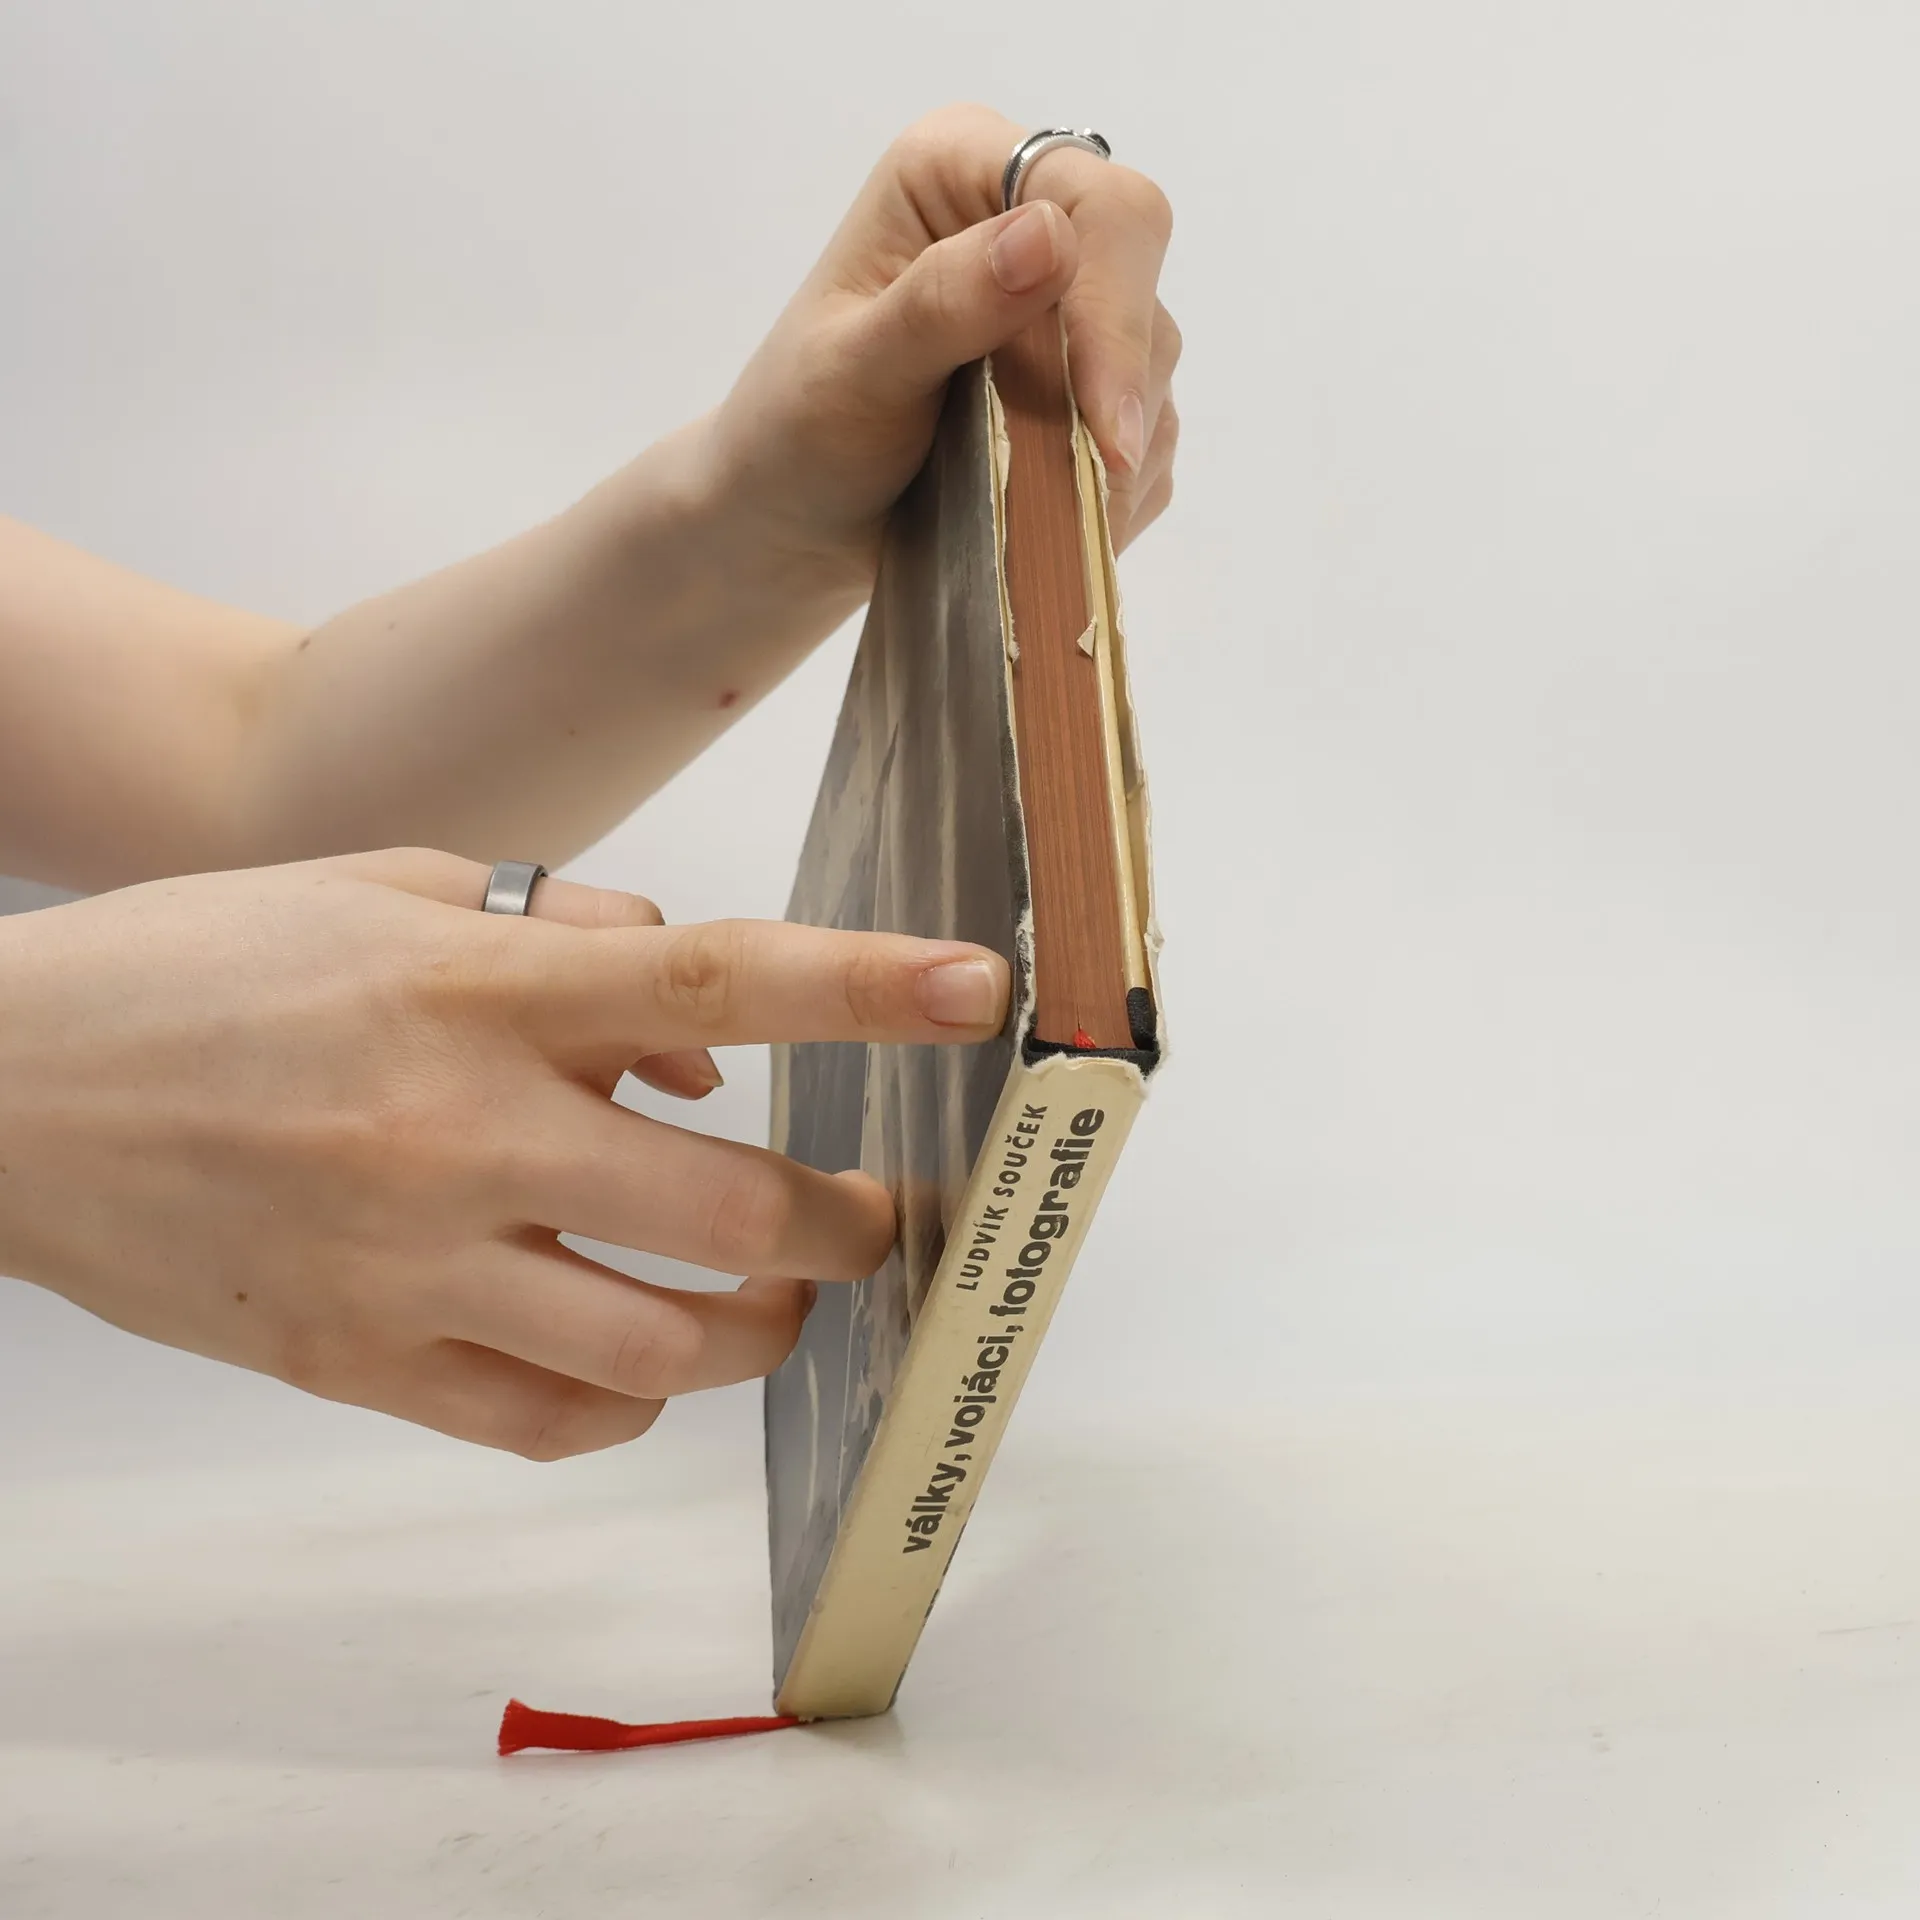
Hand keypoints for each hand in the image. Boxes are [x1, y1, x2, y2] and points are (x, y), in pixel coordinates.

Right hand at [0, 850, 1007, 1456]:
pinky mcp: (359, 1365)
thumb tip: (699, 1046)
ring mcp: (407, 1268)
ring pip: (661, 1350)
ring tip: (774, 1292)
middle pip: (734, 1212)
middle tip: (870, 1213)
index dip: (868, 989)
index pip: (718, 982)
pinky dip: (626, 1397)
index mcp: (472, 988)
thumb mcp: (390, 891)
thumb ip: (566, 937)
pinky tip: (630, 1348)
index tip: (979, 990)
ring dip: (760, 1329)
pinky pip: (549, 1421)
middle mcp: (456, 1133)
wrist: (8, 1092)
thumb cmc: (208, 969)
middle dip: (847, 1225)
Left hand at [710, 103, 1179, 583]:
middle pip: (1140, 284)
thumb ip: (941, 303)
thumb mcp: (850, 372)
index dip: (1114, 313)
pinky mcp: (1087, 385)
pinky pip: (1148, 434)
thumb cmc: (796, 437)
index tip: (1104, 427)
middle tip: (1079, 492)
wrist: (790, 522)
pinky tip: (1050, 521)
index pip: (1100, 206)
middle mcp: (1023, 216)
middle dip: (1115, 396)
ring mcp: (1064, 305)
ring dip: (1111, 455)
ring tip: (1036, 516)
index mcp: (959, 171)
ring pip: (1153, 366)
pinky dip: (1113, 490)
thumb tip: (1048, 237)